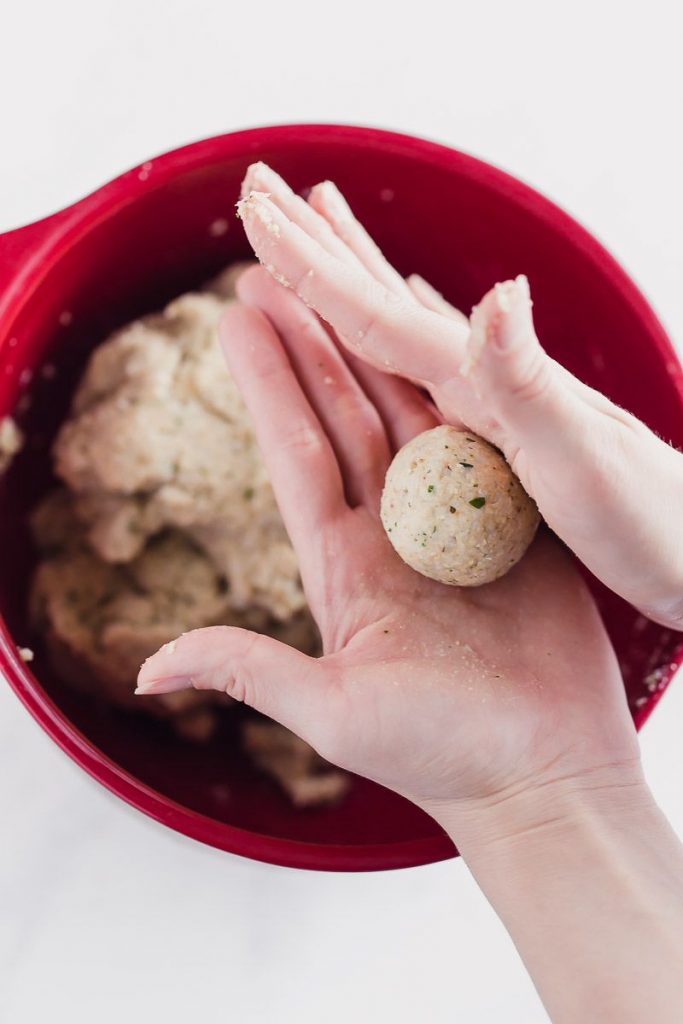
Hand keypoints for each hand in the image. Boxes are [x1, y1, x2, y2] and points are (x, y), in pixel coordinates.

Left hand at [137, 267, 638, 819]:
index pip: (297, 455)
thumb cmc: (443, 757)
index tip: (237, 318)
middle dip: (312, 340)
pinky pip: (487, 440)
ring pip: (411, 414)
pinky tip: (447, 341)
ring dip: (379, 346)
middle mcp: (394, 536)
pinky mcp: (515, 526)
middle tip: (277, 269)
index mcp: (346, 569)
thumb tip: (147, 672)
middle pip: (346, 415)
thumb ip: (247, 671)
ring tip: (350, 277)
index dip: (268, 383)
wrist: (544, 777)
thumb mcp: (332, 714)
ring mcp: (455, 525)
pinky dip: (467, 386)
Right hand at [235, 163, 682, 629]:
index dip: (310, 263)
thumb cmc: (649, 523)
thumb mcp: (585, 459)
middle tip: (260, 186)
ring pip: (403, 323)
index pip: (374, 312)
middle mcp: (486, 378)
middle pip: (380, 300)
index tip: (251, 206)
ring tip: (322, 226)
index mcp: (481, 385)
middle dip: (316, 247)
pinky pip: (436, 365)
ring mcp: (497, 399)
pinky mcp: (509, 428)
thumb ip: (528, 381)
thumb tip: (494, 289)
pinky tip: (411, 309)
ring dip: (354, 274)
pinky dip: (409, 329)